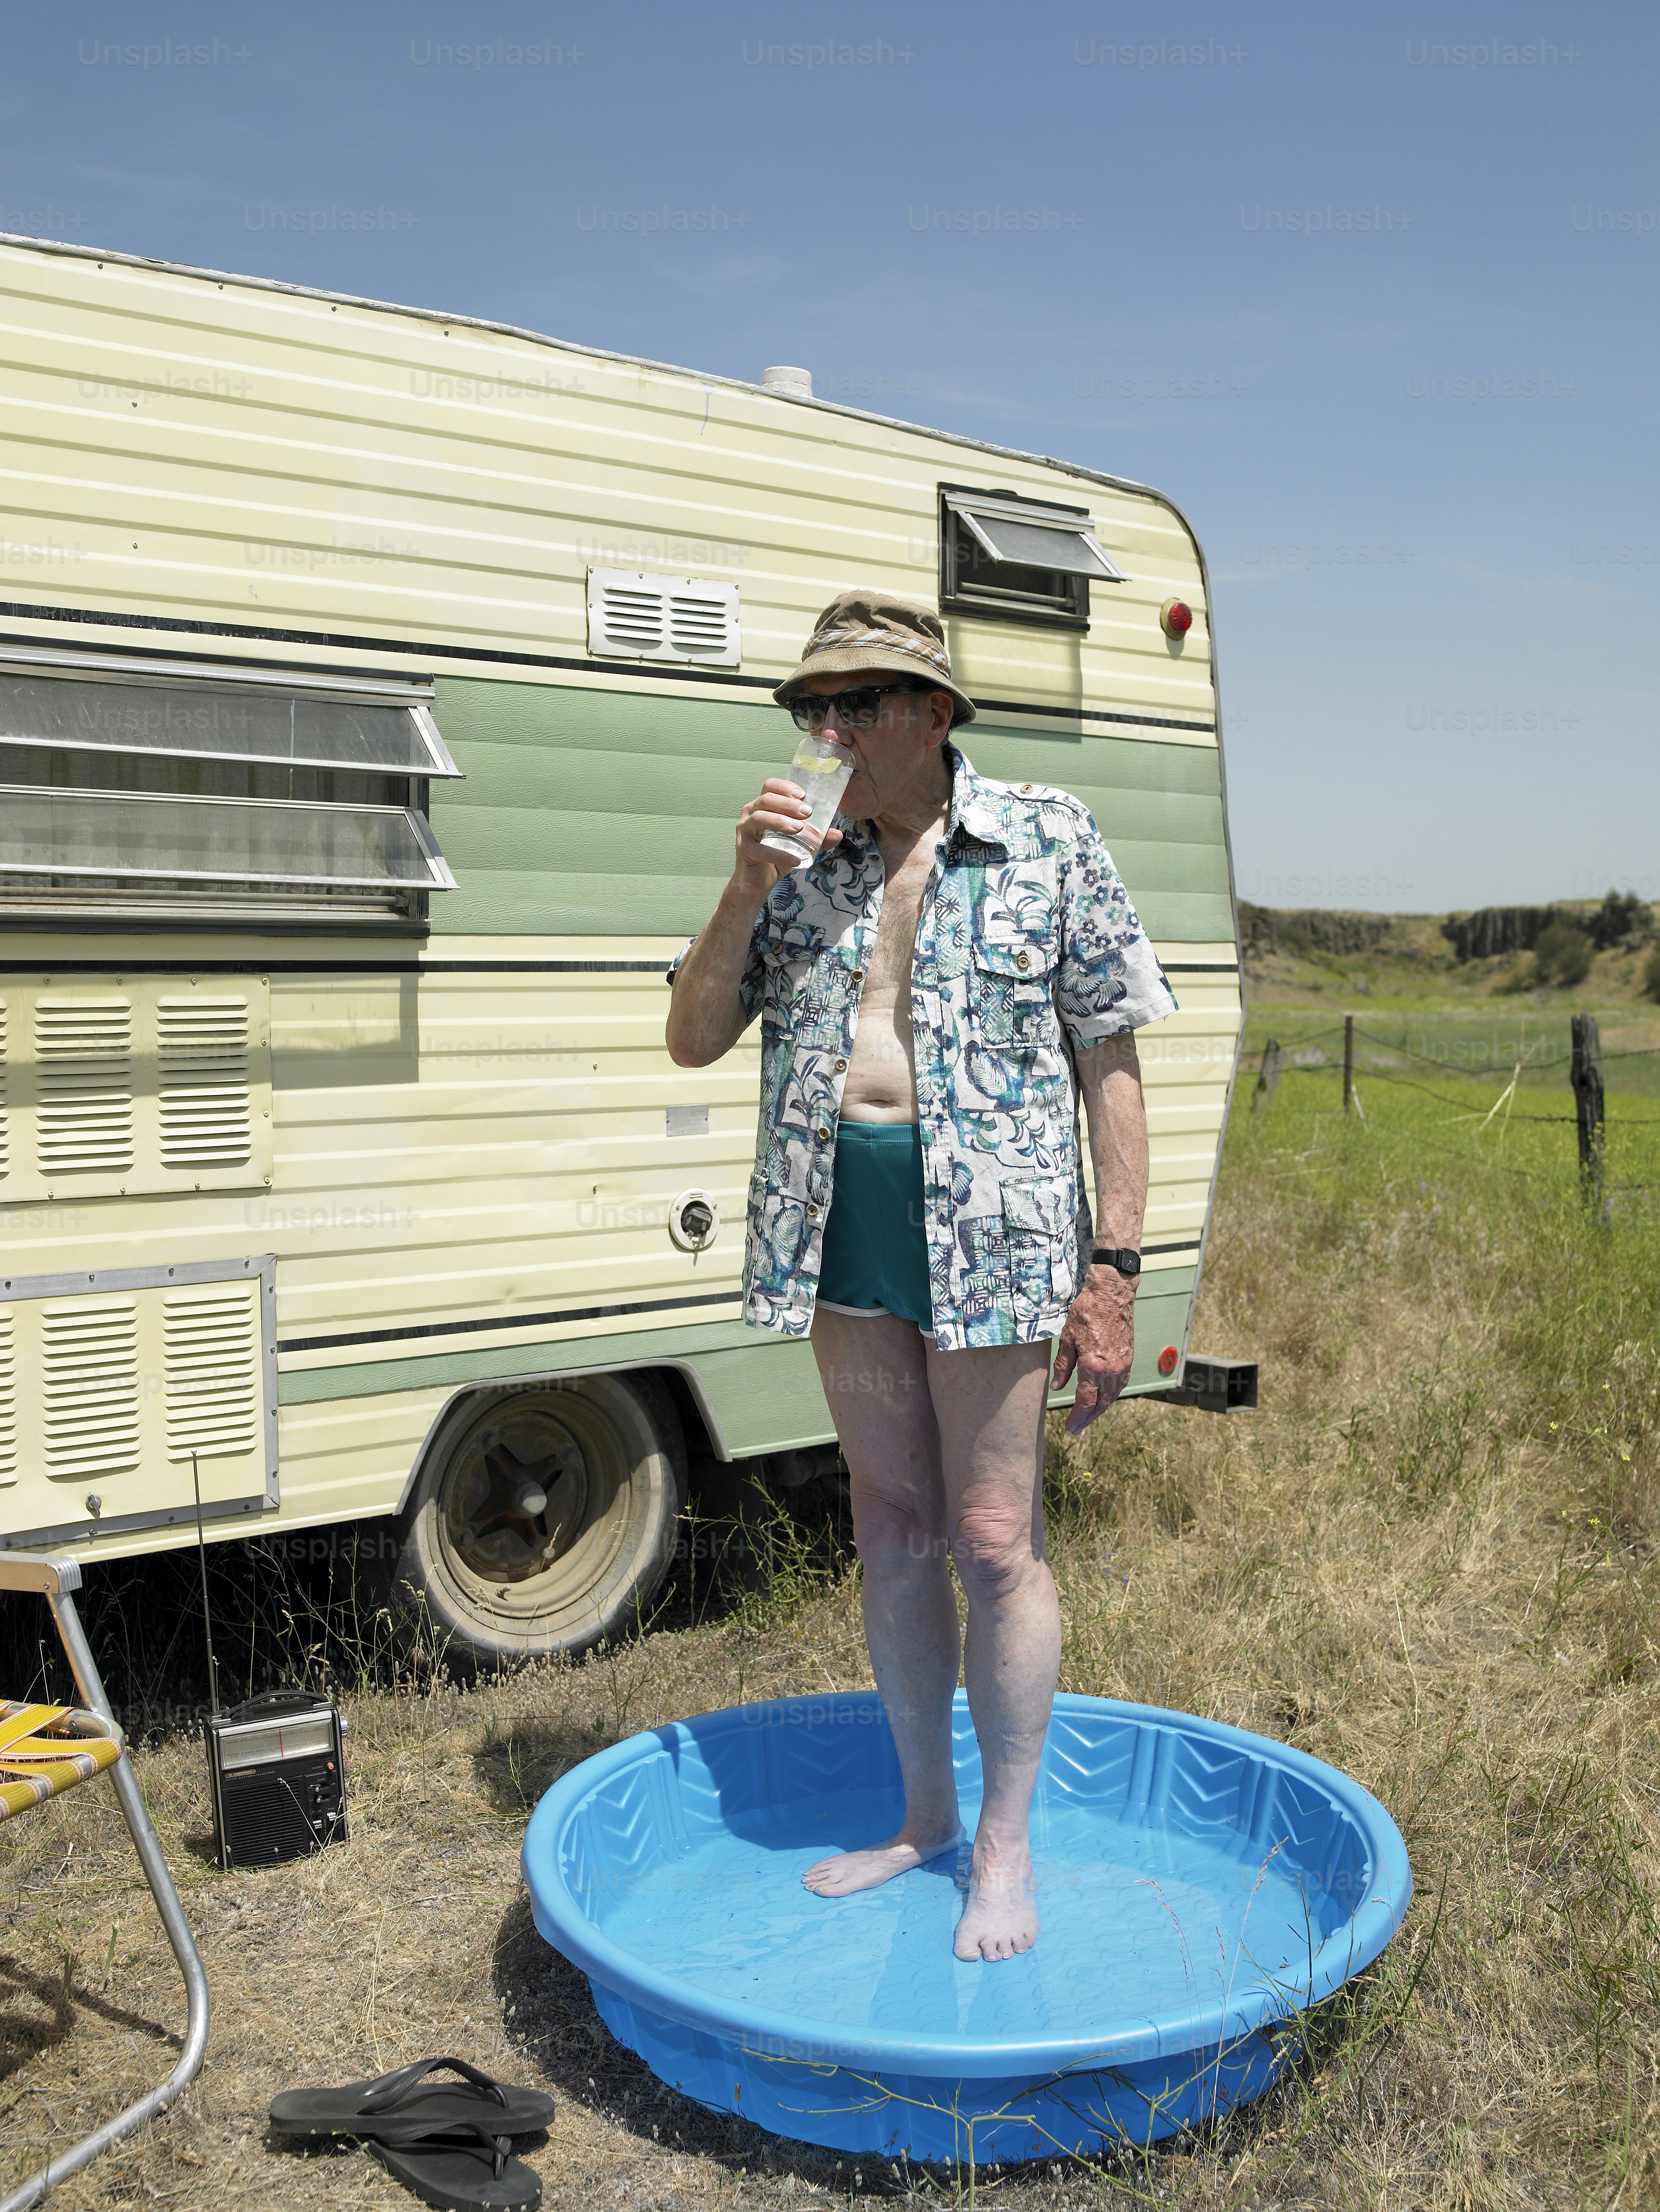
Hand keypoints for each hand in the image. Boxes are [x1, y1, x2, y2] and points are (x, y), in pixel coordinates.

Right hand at [732, 777, 843, 896]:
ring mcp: (744, 831)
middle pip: (766, 799)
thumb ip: (817, 838)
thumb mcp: (799, 844)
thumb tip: (837, 834)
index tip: (803, 794)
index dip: (785, 787)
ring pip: (759, 818)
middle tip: (807, 812)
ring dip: (780, 821)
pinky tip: (794, 861)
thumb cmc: (776, 855)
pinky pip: (759, 849)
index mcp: (762, 806)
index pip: (770, 786)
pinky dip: (778, 854)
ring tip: (799, 829)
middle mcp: (750, 814)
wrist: (758, 880)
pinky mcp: (743, 849)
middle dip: (788, 804)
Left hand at [1050, 1267, 1135, 1433]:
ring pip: (1112, 1397)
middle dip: (1088, 1419)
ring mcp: (1122, 1366)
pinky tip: (1103, 1399)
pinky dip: (1110, 1397)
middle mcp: (1111, 1370)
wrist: (1112, 1295)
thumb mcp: (1067, 1339)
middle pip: (1100, 1404)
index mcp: (1093, 1366)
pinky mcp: (1128, 1360)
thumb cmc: (1087, 1313)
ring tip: (1088, 1417)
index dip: (1077, 1417)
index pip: (1085, 1401)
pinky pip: (1120, 1386)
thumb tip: (1058, 1387)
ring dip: (1100, 1410)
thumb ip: (1063, 1366)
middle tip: (1076, 1429)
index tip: (1069, 1428)